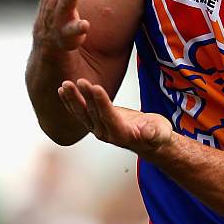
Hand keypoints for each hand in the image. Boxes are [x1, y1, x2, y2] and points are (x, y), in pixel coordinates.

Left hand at [58, 79, 172, 155]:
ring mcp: (98, 129)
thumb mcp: (160, 133)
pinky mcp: (95, 122)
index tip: (95, 87)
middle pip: (93, 113)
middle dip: (84, 97)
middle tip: (78, 81)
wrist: (150, 141)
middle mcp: (106, 133)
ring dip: (73, 99)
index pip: (109, 116)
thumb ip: (154, 132)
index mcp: (122, 134)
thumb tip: (148, 132)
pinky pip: (81, 112)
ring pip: (83, 113)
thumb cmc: (157, 134)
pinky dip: (71, 101)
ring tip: (65, 85)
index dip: (102, 102)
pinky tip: (63, 91)